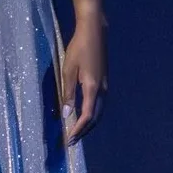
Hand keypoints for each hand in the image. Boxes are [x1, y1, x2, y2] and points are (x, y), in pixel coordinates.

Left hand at [59, 11, 107, 144]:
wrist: (95, 32)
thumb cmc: (78, 48)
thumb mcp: (68, 70)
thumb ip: (68, 92)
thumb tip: (67, 113)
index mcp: (92, 88)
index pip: (87, 116)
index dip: (78, 129)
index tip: (69, 138)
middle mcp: (102, 90)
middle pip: (95, 118)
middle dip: (84, 130)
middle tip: (72, 140)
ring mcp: (105, 86)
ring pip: (99, 111)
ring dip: (89, 123)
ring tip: (77, 131)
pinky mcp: (104, 82)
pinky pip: (100, 104)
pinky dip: (92, 114)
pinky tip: (83, 114)